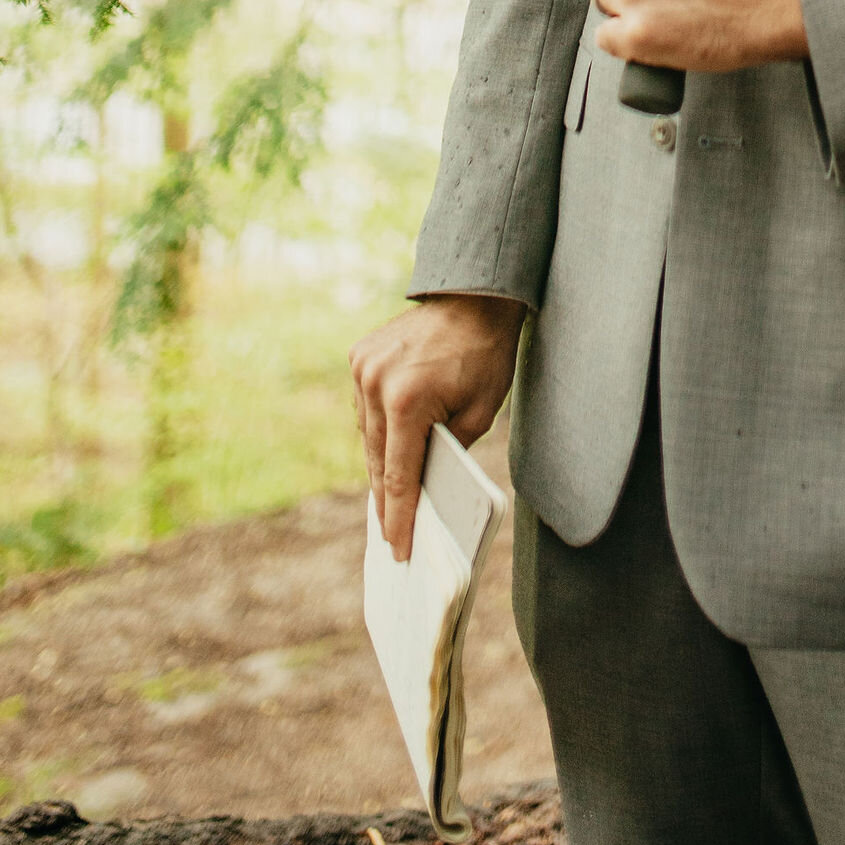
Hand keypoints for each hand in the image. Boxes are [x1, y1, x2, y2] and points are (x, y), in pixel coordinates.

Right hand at [350, 292, 523, 561]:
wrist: (474, 296)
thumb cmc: (485, 354)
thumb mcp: (480, 411)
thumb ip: (450, 450)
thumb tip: (427, 484)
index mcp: (407, 400)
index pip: (399, 476)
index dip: (399, 517)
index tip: (398, 549)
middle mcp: (375, 384)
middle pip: (377, 460)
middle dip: (386, 499)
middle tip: (391, 536)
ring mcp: (362, 367)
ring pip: (367, 435)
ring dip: (379, 464)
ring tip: (387, 501)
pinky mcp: (359, 356)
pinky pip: (365, 408)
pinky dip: (377, 430)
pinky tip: (386, 452)